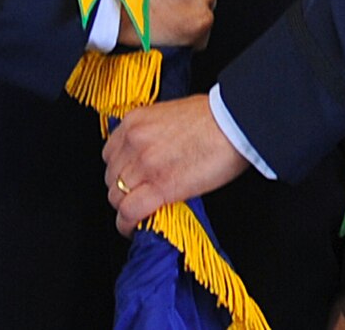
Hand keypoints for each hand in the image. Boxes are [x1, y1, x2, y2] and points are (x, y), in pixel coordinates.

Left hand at [103, 93, 249, 230]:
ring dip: (125, 209)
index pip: (109, 154)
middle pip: (111, 178)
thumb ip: (153, 134)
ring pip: (116, 197)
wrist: (234, 122)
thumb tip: (152, 154)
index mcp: (135, 121)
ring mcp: (144, 163)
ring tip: (138, 216)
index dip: (119, 172)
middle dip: (122, 192)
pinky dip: (127, 225)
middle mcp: (134, 141)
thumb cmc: (214, 117)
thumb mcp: (171, 115)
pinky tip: (134, 229)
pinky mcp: (160, 186)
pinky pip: (129, 212)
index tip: (128, 181)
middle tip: (138, 199)